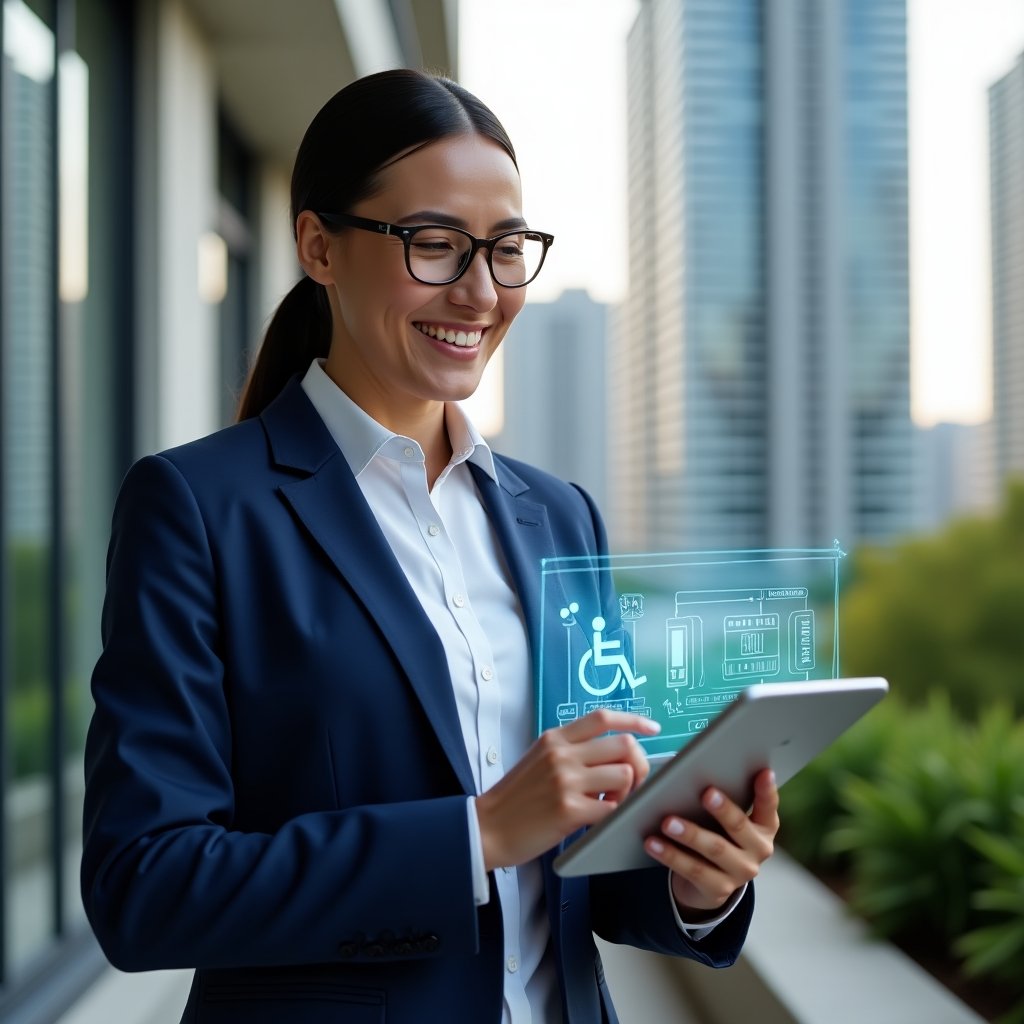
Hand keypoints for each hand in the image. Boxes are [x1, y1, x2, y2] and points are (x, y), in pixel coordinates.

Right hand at [476, 710, 659, 870]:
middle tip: (632, 783)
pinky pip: (614, 809)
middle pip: (624, 745)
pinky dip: (617, 814)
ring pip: (624, 775)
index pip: (603, 718)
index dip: (634, 720)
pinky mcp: (569, 811)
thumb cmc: (515, 798)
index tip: (652, 728)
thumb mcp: (539, 759)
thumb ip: (571, 751)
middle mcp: (562, 754)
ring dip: (628, 792)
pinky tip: (602, 818)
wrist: (487, 827)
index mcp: (555, 738)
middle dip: (638, 764)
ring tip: (611, 803)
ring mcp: (566, 781)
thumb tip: (612, 754)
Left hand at [644, 768, 778, 915]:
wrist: (709, 883)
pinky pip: (693, 870)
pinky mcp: (720, 890)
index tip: (763, 772)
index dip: (767, 790)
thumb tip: (694, 773)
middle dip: (723, 810)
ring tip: (667, 822)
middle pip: (739, 826)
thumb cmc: (716, 834)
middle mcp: (758, 850)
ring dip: (690, 834)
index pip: (768, 806)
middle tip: (706, 793)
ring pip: (714, 850)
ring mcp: (741, 872)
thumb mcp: (724, 819)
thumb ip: (721, 799)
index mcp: (764, 826)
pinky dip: (670, 855)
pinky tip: (653, 844)